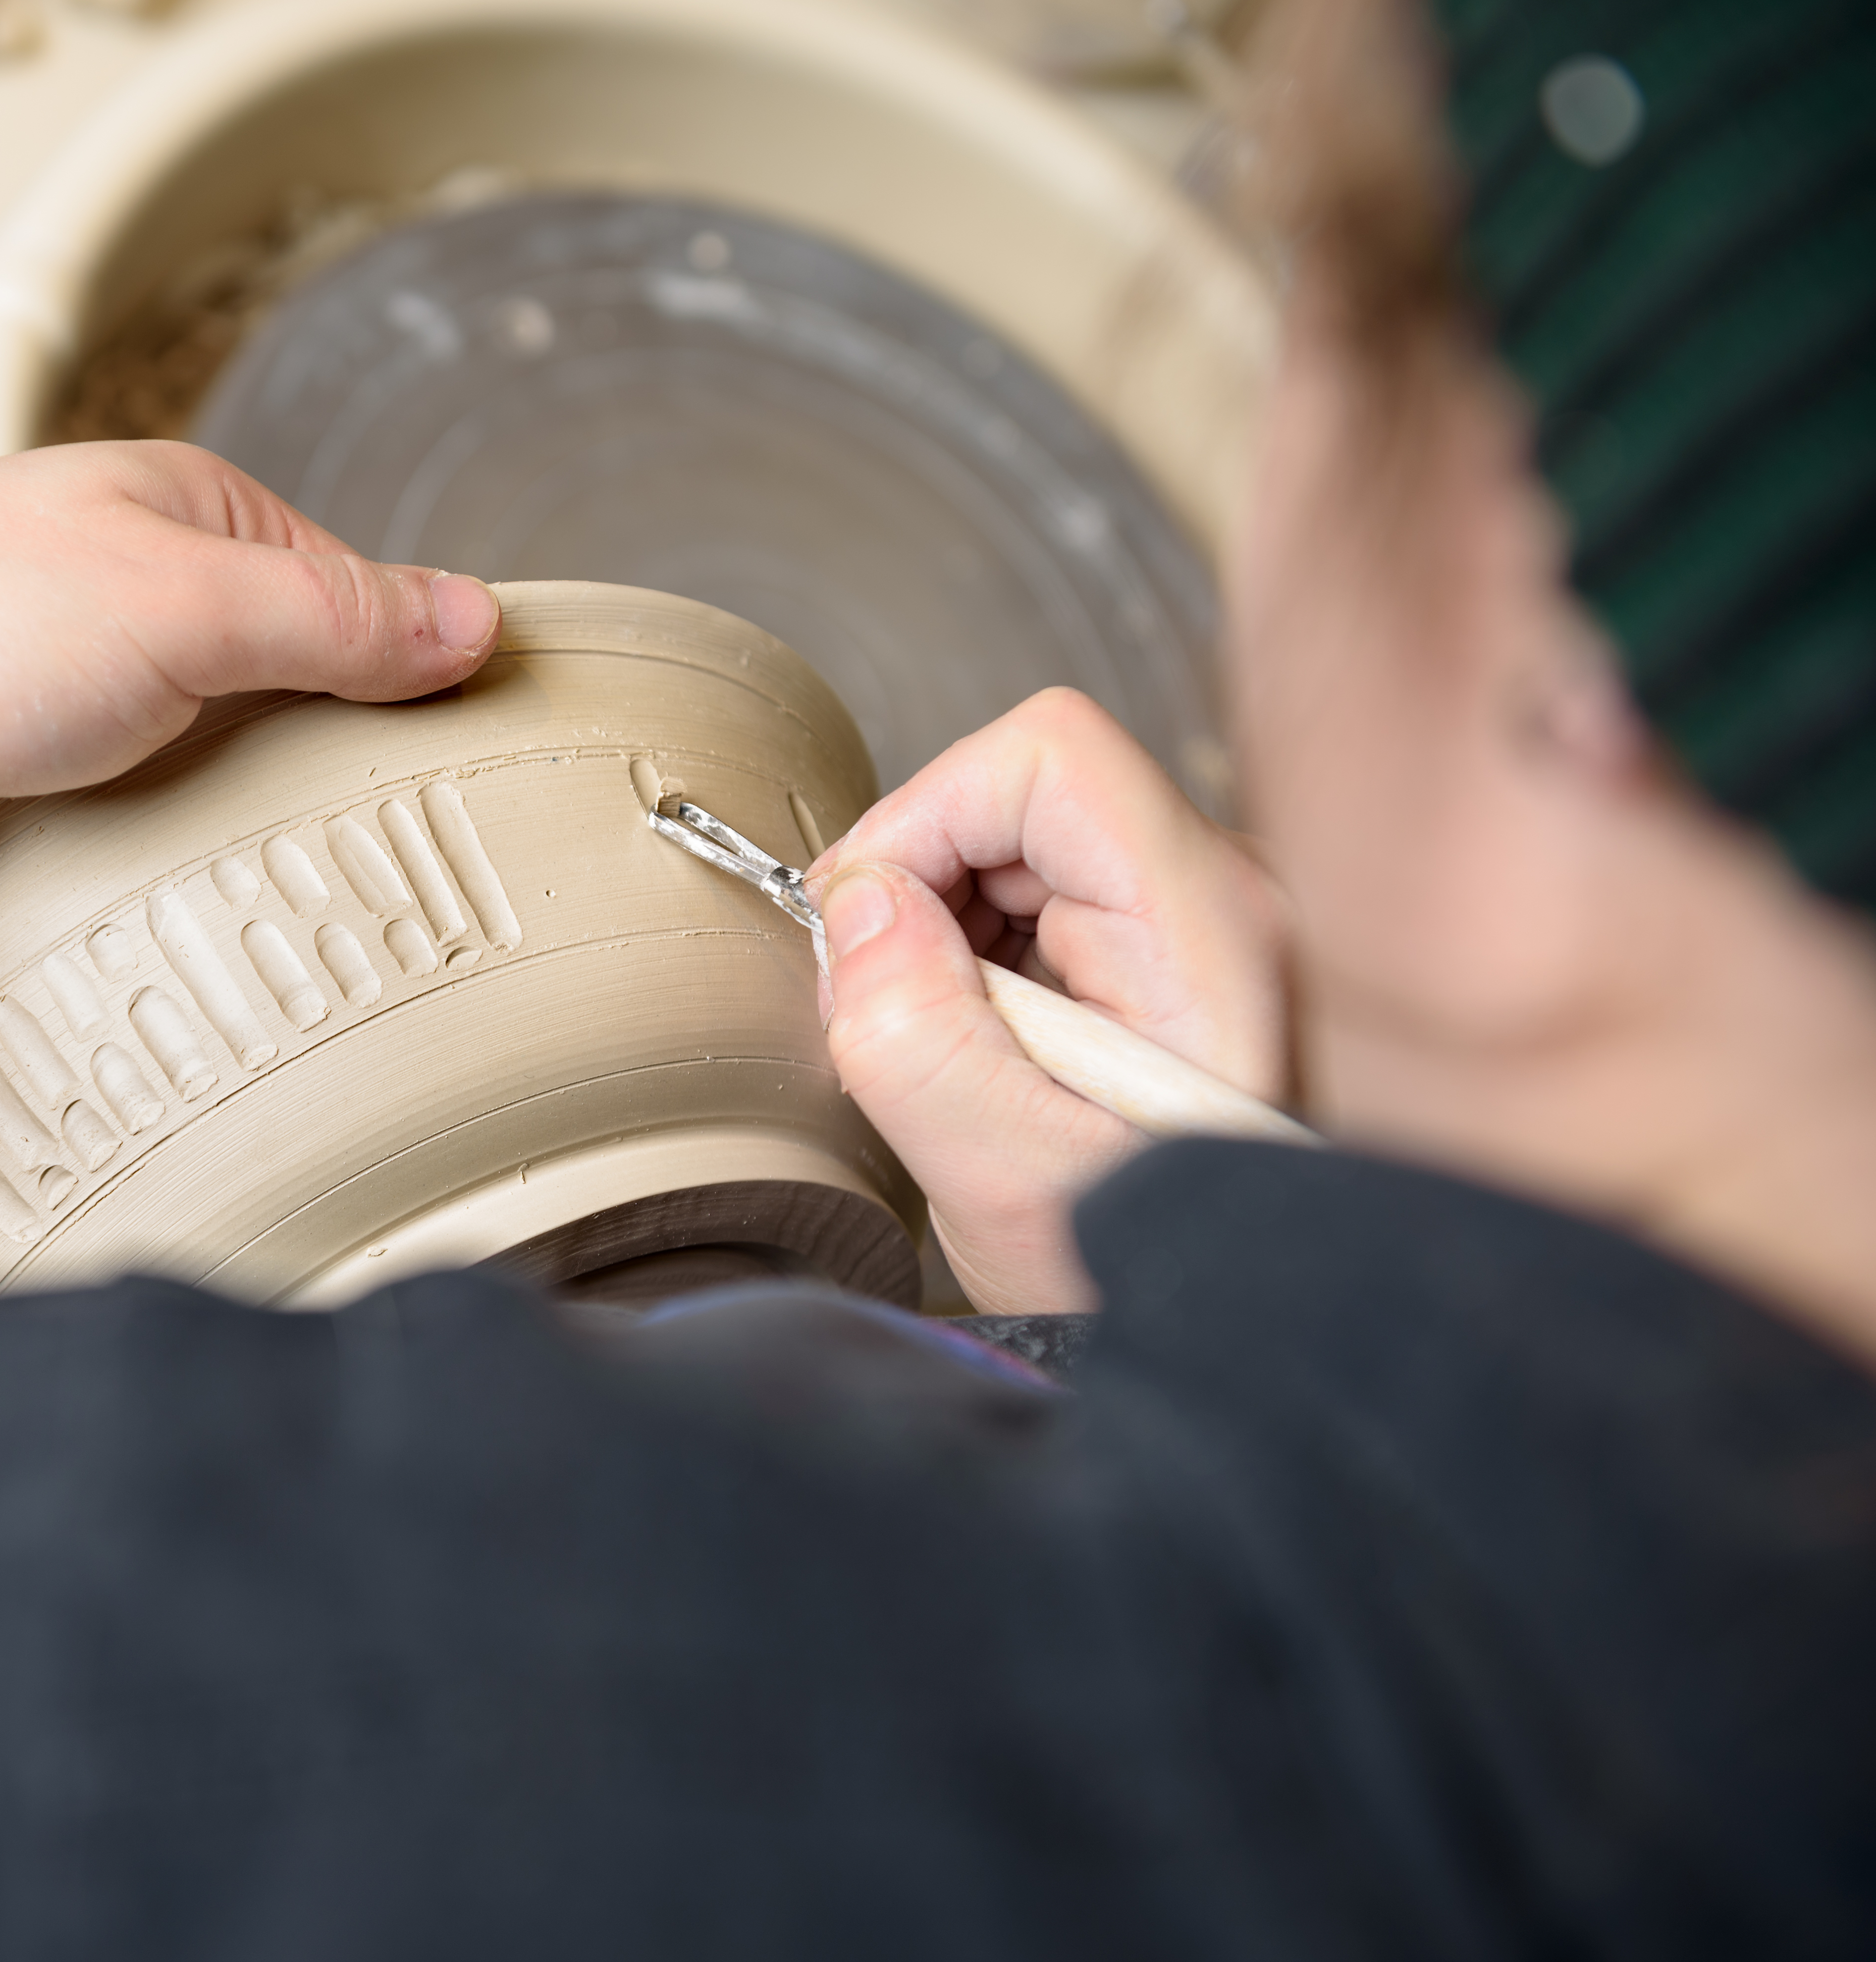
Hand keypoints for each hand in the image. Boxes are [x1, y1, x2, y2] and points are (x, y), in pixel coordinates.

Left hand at [0, 442, 499, 906]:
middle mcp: (117, 579)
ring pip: (207, 756)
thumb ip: (335, 617)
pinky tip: (182, 883)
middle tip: (370, 822)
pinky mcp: (19, 775)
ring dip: (235, 807)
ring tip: (280, 864)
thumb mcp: (189, 604)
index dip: (397, 661)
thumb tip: (473, 617)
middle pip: (277, 675)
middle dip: (316, 745)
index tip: (449, 738)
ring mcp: (64, 679)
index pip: (339, 582)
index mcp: (171, 503)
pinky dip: (161, 847)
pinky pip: (133, 816)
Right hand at [804, 689, 1289, 1312]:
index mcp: (1208, 932)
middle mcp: (1225, 901)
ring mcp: (1205, 922)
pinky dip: (978, 957)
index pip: (1045, 756)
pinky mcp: (1174, 954)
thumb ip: (916, 1039)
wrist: (1239, 1339)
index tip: (864, 924)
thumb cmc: (1148, 1275)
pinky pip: (1045, 897)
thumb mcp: (1005, 1181)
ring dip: (942, 926)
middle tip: (885, 1008)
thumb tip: (856, 907)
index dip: (923, 815)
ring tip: (942, 1045)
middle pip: (1024, 789)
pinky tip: (982, 1047)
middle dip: (919, 881)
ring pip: (1023, 840)